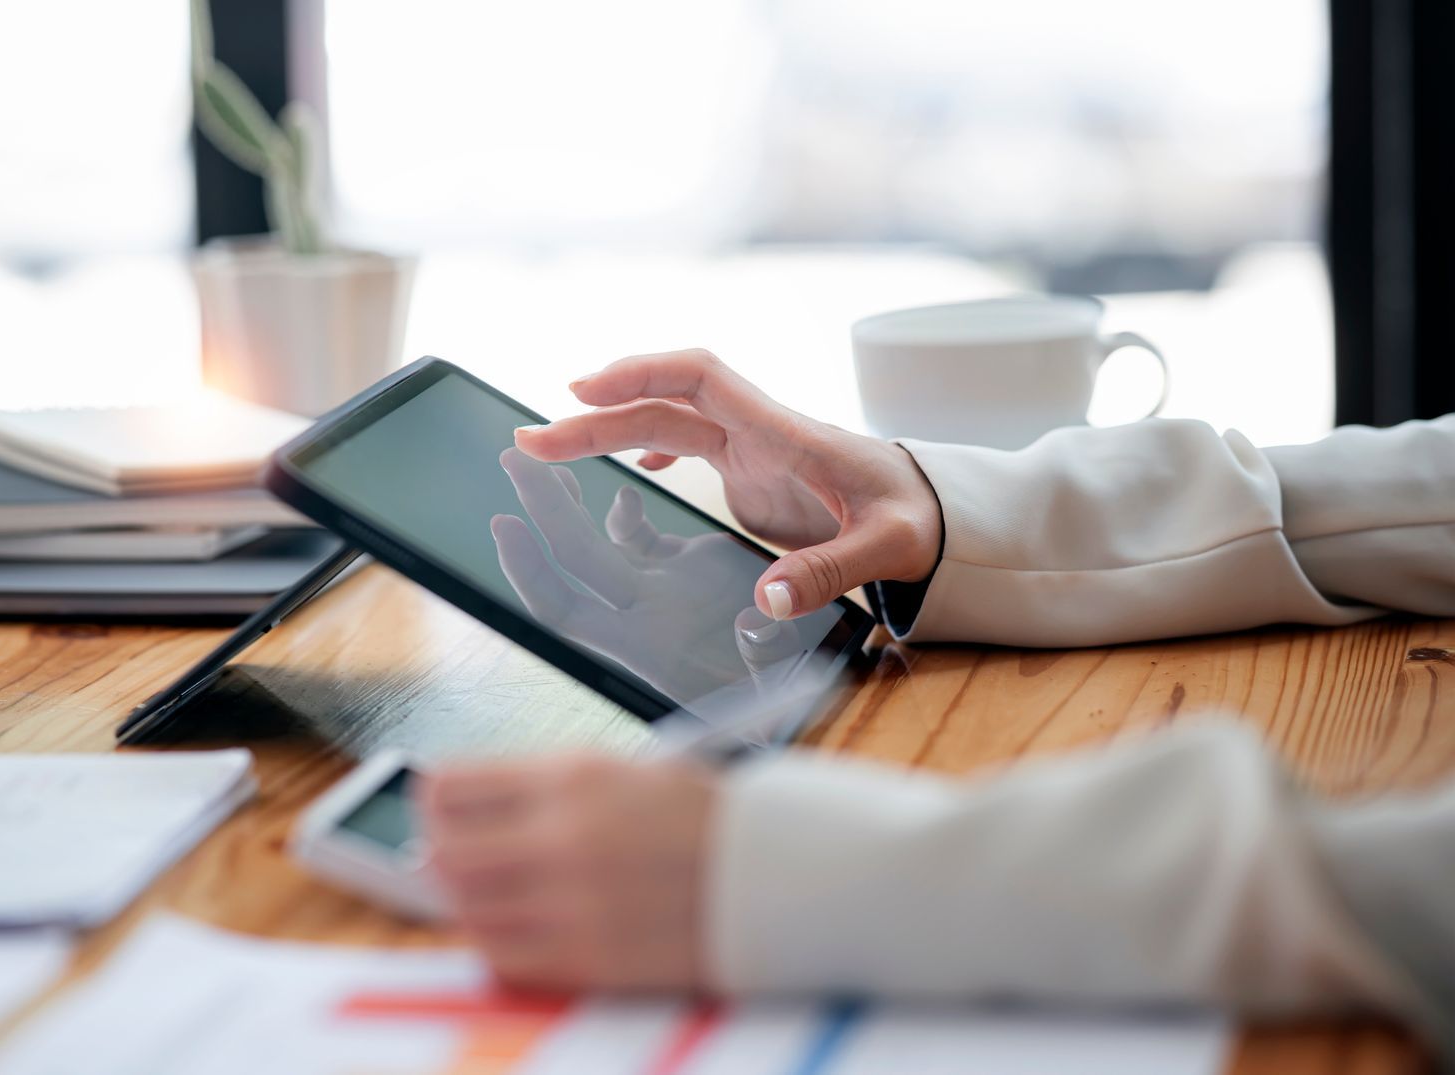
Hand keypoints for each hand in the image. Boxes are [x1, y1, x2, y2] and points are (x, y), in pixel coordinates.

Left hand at [420, 755, 717, 991]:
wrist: (783, 873)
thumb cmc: (708, 822)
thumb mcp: (625, 774)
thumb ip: (548, 791)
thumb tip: (476, 812)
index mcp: (570, 776)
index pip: (448, 787)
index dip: (433, 803)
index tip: (439, 814)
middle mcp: (561, 835)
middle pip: (444, 852)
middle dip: (442, 856)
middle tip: (456, 862)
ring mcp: (572, 901)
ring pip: (465, 909)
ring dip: (469, 904)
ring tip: (493, 897)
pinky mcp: (591, 957)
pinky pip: (503, 957)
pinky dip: (498, 945)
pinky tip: (520, 931)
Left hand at [492, 448, 793, 699]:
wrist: (813, 680)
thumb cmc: (794, 693)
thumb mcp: (786, 678)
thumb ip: (767, 655)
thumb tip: (752, 622)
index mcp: (649, 645)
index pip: (567, 610)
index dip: (530, 572)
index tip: (506, 526)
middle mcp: (644, 615)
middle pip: (573, 561)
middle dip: (540, 510)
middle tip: (513, 460)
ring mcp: (662, 590)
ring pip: (597, 545)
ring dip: (567, 505)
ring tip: (540, 461)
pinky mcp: (689, 569)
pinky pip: (638, 539)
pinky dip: (625, 513)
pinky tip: (623, 492)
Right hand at [517, 348, 942, 619]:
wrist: (947, 513)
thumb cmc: (923, 520)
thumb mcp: (889, 550)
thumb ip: (831, 571)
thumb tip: (768, 598)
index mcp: (785, 434)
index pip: (702, 378)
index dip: (640, 374)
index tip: (583, 389)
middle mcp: (760, 433)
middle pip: (664, 404)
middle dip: (596, 415)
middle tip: (531, 440)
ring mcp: (754, 451)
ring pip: (666, 424)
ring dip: (608, 431)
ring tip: (549, 448)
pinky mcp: (754, 473)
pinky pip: (688, 444)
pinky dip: (648, 449)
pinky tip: (628, 473)